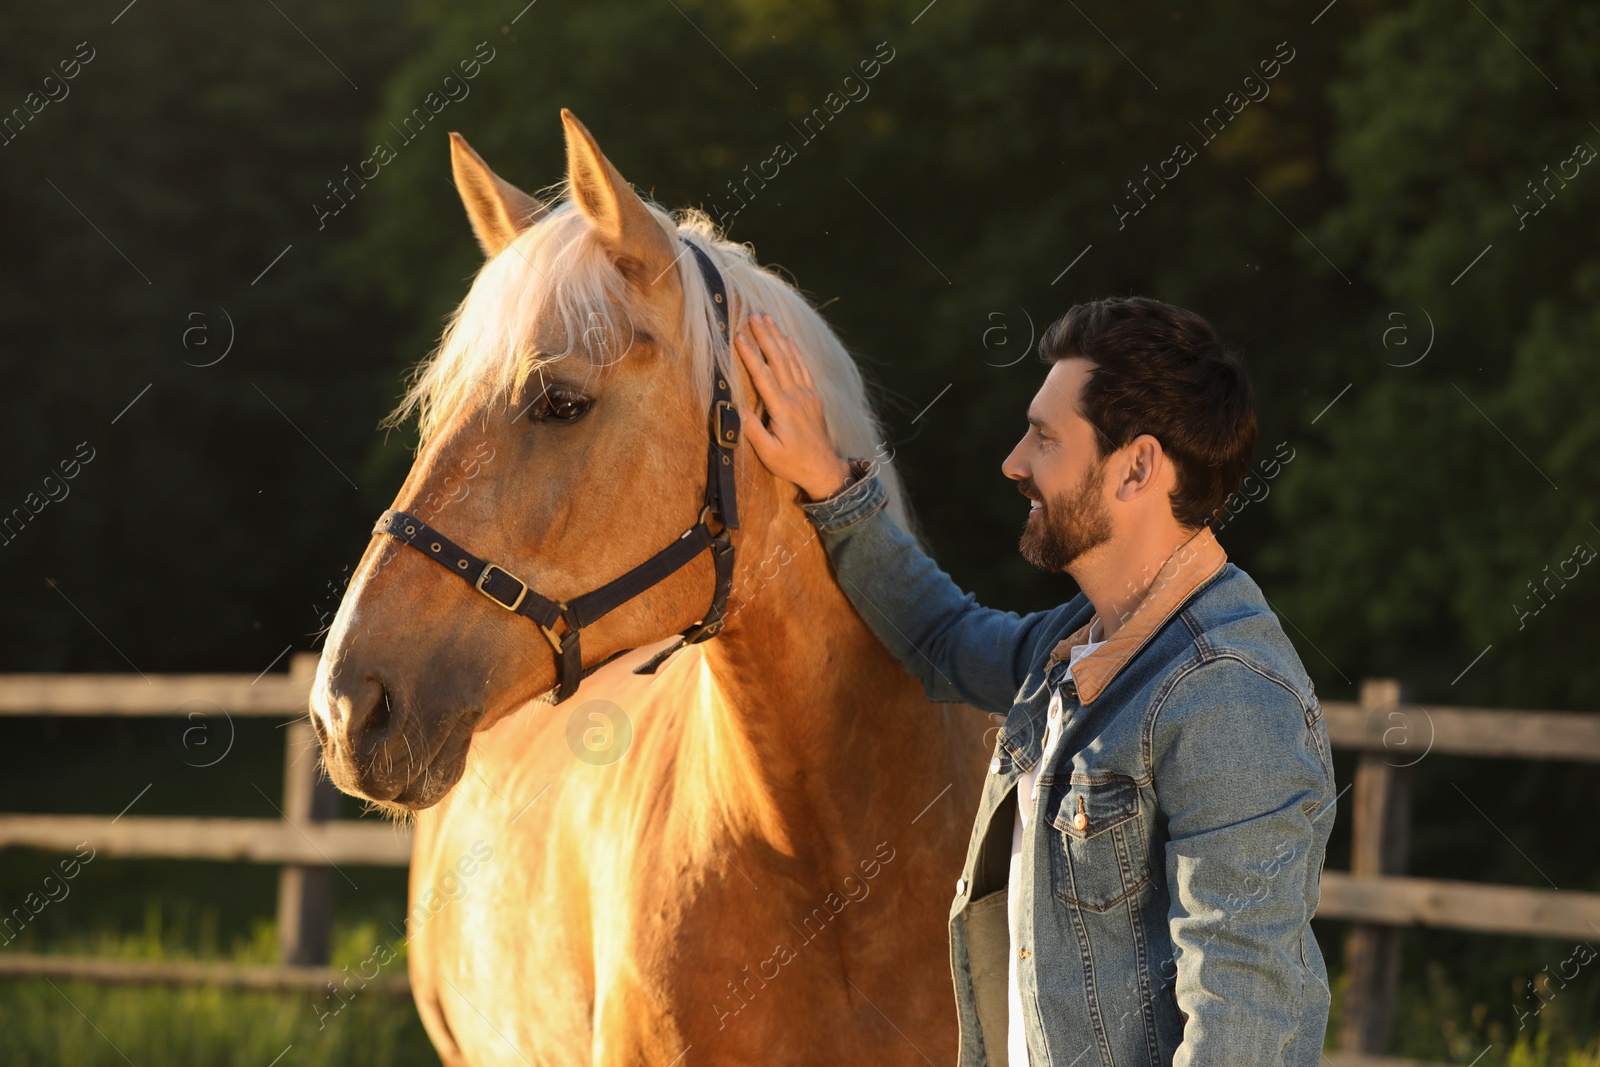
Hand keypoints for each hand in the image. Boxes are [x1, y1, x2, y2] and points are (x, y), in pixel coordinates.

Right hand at [734, 313, 851, 500]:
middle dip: (765, 335)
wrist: (823, 468)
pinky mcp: (813, 396)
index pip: (763, 376)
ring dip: (779, 337)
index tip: (739, 336)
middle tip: (754, 314)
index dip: (750, 355)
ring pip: (791, 359)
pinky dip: (795, 350)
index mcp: (782, 409)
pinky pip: (803, 367)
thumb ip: (752, 430)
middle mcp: (796, 396)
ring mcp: (807, 394)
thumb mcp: (768, 453)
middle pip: (779, 359)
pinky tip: (788, 339)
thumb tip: (735, 408)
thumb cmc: (792, 463)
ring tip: (767, 318)